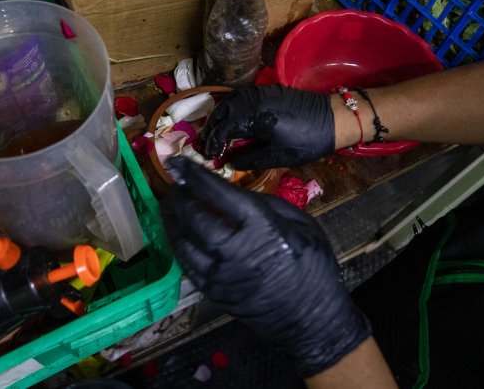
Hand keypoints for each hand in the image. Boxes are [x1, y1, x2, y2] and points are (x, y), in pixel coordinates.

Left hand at [161, 157, 370, 376]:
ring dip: (172, 221)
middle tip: (172, 184)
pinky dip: (179, 245)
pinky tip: (178, 234)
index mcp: (261, 227)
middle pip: (194, 216)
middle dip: (178, 197)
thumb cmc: (314, 267)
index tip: (178, 162)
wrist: (313, 320)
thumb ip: (267, 205)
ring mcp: (221, 275)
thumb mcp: (302, 224)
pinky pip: (188, 265)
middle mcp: (235, 249)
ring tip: (169, 206)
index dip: (194, 175)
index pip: (218, 193)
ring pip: (184, 241)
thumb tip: (236, 193)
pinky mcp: (214, 293)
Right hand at [201, 85, 334, 170]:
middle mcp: (252, 100)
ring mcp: (259, 92)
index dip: (213, 144)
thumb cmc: (306, 141)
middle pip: (221, 112)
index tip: (209, 156)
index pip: (222, 130)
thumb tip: (229, 162)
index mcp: (253, 116)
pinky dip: (231, 108)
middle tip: (207, 144)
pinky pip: (241, 96)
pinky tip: (232, 120)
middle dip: (211, 128)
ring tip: (216, 133)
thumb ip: (249, 159)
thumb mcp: (277, 157)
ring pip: (229, 101)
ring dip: (219, 116)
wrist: (332, 119)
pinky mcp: (267, 90)